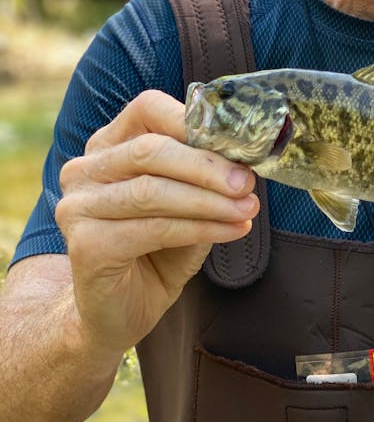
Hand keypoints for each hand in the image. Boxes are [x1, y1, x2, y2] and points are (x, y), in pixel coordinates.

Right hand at [56, 90, 258, 354]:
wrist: (118, 312)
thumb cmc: (156, 251)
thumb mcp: (187, 204)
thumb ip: (203, 177)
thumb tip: (245, 160)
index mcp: (108, 146)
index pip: (147, 109)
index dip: (192, 120)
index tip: (238, 142)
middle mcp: (85, 170)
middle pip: (150, 150)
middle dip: (207, 166)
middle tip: (247, 182)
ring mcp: (78, 207)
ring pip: (153, 191)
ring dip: (209, 200)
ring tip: (247, 209)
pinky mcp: (86, 245)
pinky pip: (154, 228)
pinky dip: (201, 228)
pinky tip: (232, 231)